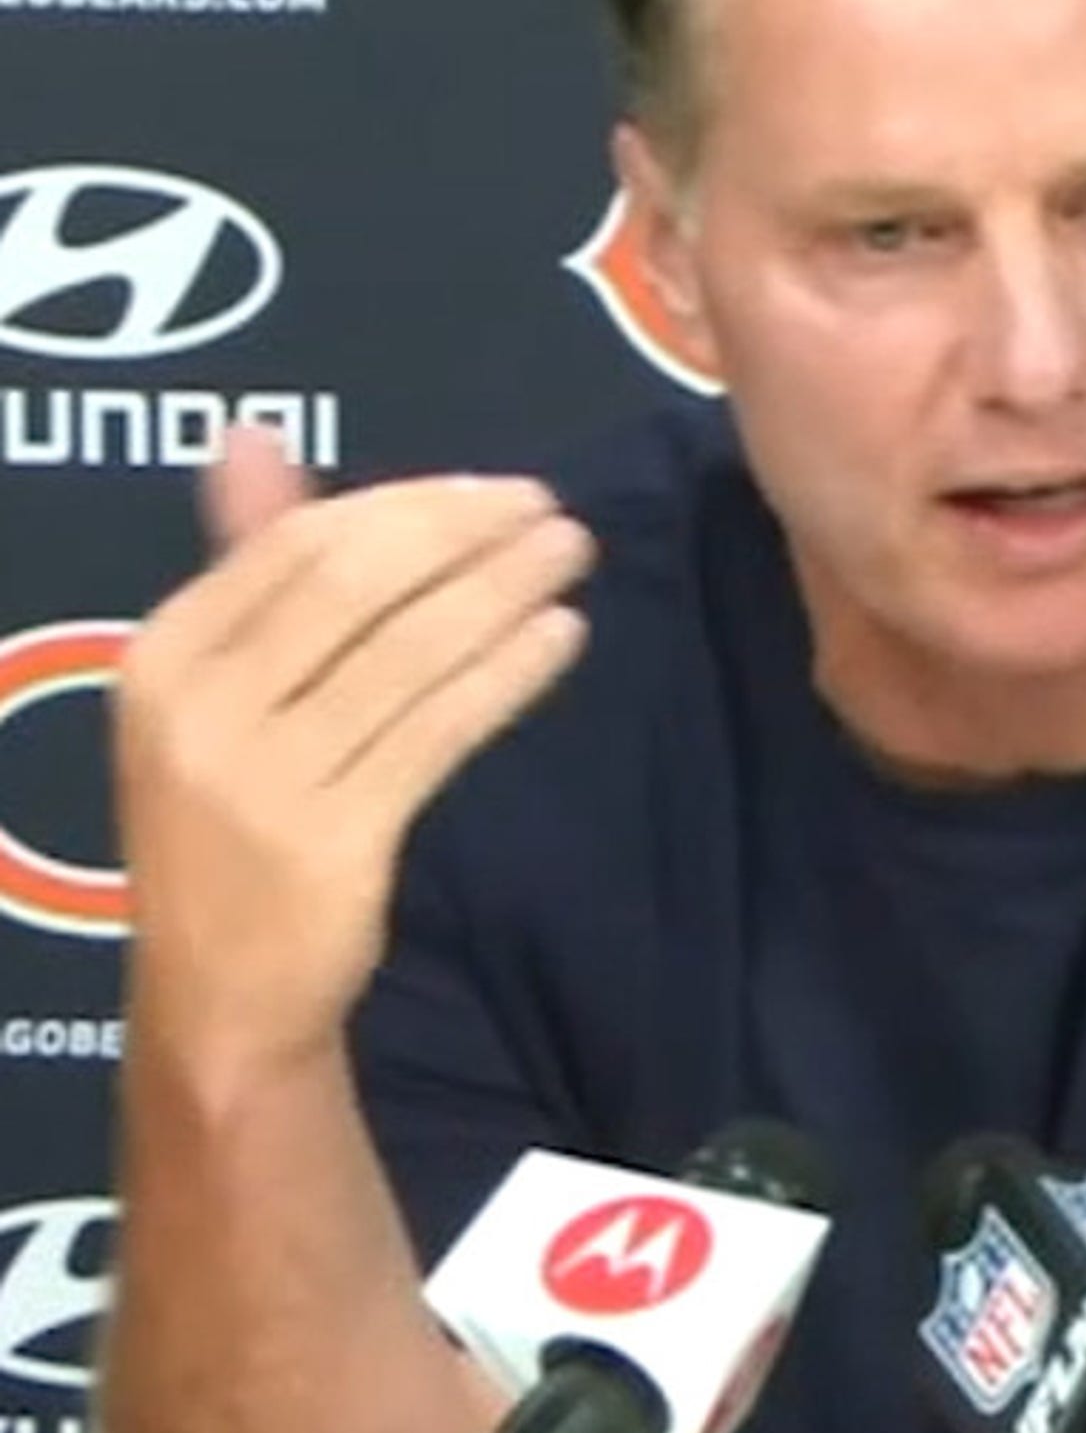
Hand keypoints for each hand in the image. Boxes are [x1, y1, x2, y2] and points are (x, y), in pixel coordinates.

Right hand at [114, 427, 594, 1080]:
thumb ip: (249, 566)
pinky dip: (506, 673)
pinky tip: (560, 639)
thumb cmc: (233, 828)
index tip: (493, 491)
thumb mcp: (216, 694)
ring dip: (504, 592)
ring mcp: (260, 775)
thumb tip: (255, 434)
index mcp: (167, 651)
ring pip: (408, 651)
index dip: (410, 505)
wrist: (220, 998)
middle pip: (357, 582)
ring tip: (572, 559)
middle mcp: (200, 704)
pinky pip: (438, 729)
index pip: (301, 544)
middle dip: (467, 535)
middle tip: (554, 512)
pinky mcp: (331, 838)